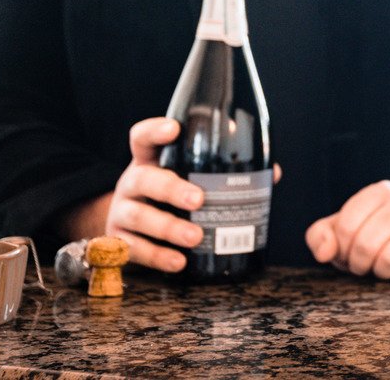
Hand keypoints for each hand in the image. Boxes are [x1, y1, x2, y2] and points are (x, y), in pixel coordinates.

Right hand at [86, 117, 279, 273]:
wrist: (126, 227)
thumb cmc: (167, 196)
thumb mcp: (186, 176)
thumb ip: (223, 171)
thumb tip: (272, 173)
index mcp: (149, 161)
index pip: (143, 138)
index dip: (155, 131)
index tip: (174, 129)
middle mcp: (131, 183)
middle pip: (142, 179)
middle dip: (171, 189)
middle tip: (198, 199)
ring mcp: (120, 212)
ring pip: (137, 216)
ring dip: (168, 227)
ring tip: (195, 237)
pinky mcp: (118, 241)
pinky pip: (133, 250)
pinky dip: (157, 256)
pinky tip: (178, 261)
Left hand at [305, 180, 389, 281]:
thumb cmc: (374, 241)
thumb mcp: (341, 234)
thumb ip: (320, 236)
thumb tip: (326, 253)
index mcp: (380, 192)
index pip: (346, 227)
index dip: (342, 250)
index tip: (351, 252)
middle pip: (366, 244)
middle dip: (361, 264)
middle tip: (369, 264)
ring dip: (384, 272)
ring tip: (389, 266)